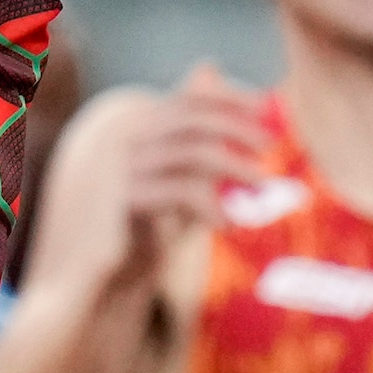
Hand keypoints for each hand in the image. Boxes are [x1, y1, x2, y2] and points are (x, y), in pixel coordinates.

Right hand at [114, 66, 258, 281]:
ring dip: (234, 164)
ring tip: (261, 183)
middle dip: (235, 126)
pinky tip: (226, 225)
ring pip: (192, 152)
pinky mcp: (124, 198)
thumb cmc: (146, 231)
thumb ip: (199, 151)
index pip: (185, 102)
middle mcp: (123, 140)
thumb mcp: (179, 187)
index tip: (265, 106)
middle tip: (270, 145)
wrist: (103, 280)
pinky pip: (181, 190)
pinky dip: (211, 205)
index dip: (227, 100)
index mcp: (134, 132)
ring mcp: (121, 167)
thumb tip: (219, 92)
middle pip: (191, 120)